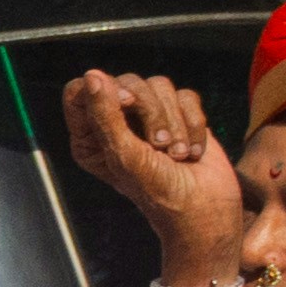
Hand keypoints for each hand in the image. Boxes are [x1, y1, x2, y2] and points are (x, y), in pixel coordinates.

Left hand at [59, 67, 245, 284]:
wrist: (205, 211)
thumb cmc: (158, 192)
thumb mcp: (125, 155)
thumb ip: (106, 115)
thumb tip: (92, 75)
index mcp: (90, 135)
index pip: (81, 90)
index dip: (106, 89)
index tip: (126, 104)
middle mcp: (116, 123)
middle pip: (128, 81)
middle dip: (151, 112)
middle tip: (160, 146)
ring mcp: (150, 119)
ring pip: (160, 86)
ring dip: (175, 122)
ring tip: (177, 155)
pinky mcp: (181, 117)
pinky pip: (187, 96)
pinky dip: (194, 123)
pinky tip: (193, 151)